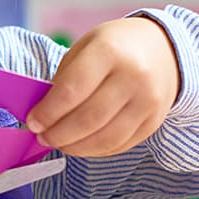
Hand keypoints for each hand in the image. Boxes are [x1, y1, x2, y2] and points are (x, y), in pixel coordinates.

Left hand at [25, 16, 179, 157]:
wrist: (165, 50)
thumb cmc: (115, 47)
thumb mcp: (86, 47)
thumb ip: (65, 78)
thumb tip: (43, 116)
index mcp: (109, 51)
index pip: (72, 90)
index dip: (48, 111)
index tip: (33, 122)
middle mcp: (133, 76)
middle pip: (89, 118)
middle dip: (59, 134)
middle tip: (43, 137)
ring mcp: (148, 101)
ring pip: (105, 138)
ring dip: (75, 147)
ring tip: (59, 143)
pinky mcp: (154, 122)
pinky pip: (120, 145)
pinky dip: (95, 150)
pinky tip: (81, 145)